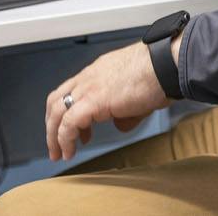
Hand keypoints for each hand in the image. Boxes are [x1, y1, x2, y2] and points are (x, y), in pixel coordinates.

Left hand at [45, 41, 171, 160]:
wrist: (164, 64)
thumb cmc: (158, 74)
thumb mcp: (137, 96)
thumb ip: (125, 111)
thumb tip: (120, 124)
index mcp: (98, 72)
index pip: (71, 90)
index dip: (67, 112)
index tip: (76, 131)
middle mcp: (88, 78)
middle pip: (56, 101)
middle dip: (52, 125)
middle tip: (56, 146)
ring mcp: (88, 88)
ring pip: (57, 112)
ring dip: (54, 135)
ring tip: (59, 153)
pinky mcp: (93, 100)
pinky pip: (69, 123)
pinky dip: (65, 139)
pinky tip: (70, 150)